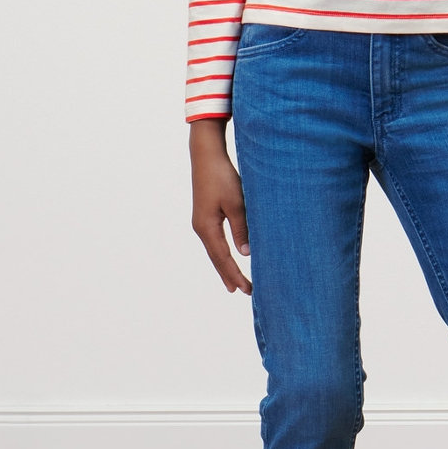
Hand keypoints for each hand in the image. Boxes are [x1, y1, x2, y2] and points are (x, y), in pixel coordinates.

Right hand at [189, 118, 250, 293]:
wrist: (206, 156)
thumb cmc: (222, 177)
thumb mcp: (236, 203)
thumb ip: (241, 228)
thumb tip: (246, 253)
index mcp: (207, 227)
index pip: (223, 258)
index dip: (235, 274)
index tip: (247, 289)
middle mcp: (201, 228)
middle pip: (217, 258)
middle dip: (229, 275)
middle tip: (242, 292)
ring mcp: (202, 222)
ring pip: (215, 251)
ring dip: (225, 266)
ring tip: (234, 283)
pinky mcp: (206, 215)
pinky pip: (215, 241)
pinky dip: (223, 253)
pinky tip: (228, 257)